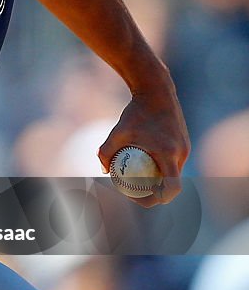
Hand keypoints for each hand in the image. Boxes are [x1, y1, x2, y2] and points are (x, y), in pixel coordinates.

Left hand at [97, 78, 190, 206]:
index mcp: (168, 154)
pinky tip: (146, 162)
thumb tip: (104, 171)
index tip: (142, 198)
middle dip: (156, 192)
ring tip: (139, 178)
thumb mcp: (117, 132)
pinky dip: (163, 166)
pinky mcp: (184, 142)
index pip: (171, 188)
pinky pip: (174, 161)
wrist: (157, 90)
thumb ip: (106, 152)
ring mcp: (185, 148)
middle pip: (172, 183)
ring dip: (160, 179)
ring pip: (174, 172)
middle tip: (136, 191)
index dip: (158, 198)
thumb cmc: (136, 111)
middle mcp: (181, 153)